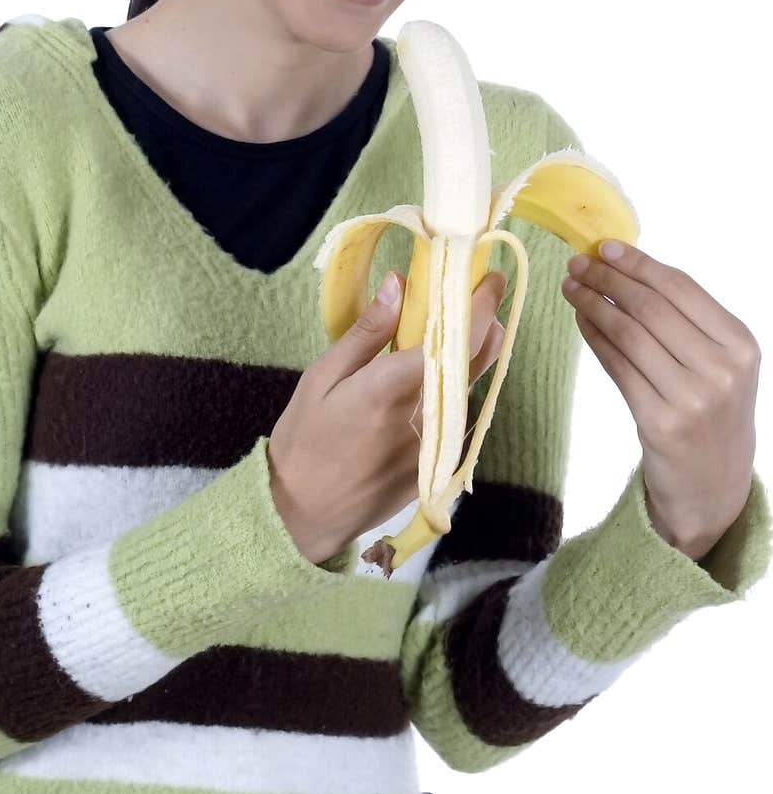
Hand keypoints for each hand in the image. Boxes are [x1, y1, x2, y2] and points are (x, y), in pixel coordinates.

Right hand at [268, 268, 506, 564]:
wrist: (303, 514)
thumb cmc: (303, 441)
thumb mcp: (322, 377)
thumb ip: (367, 332)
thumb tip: (399, 285)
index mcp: (392, 388)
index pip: (456, 339)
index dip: (481, 305)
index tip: (490, 278)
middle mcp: (424, 417)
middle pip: (476, 362)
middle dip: (486, 325)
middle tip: (479, 297)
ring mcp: (435, 446)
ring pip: (467, 390)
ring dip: (466, 360)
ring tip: (450, 336)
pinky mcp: (437, 467)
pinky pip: (455, 419)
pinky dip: (451, 393)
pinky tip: (431, 384)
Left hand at [561, 240, 759, 559]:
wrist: (713, 485)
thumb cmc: (710, 411)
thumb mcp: (718, 362)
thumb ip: (685, 320)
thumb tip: (625, 266)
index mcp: (740, 344)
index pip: (681, 288)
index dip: (638, 264)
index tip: (604, 248)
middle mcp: (721, 370)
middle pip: (651, 307)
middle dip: (608, 280)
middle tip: (576, 265)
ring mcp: (692, 399)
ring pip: (629, 334)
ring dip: (593, 305)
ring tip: (571, 289)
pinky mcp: (660, 423)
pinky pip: (617, 368)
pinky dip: (594, 339)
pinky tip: (581, 322)